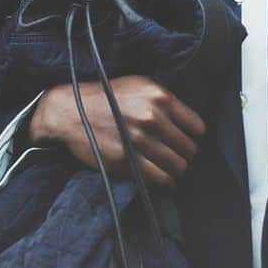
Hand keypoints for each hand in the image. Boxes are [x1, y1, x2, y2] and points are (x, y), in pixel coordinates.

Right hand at [26, 76, 205, 189]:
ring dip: (176, 170)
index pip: (197, 127)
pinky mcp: (126, 160)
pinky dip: (165, 182)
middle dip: (185, 155)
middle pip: (189, 149)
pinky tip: (162, 179)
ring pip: (178, 166)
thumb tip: (187, 122)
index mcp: (160, 97)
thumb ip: (165, 101)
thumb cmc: (106, 97)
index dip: (193, 137)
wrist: (69, 109)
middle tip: (177, 157)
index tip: (186, 141)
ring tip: (170, 169)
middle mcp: (152, 118)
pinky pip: (160, 179)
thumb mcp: (139, 85)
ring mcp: (139, 141)